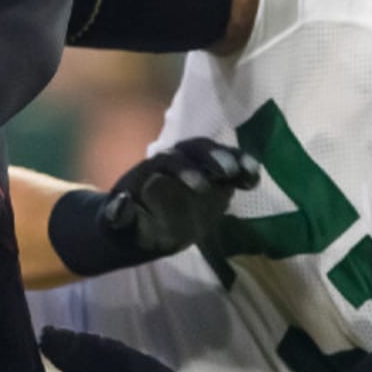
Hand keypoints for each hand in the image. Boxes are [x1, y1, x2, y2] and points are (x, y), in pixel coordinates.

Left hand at [103, 137, 258, 257]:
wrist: (142, 222)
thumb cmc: (129, 220)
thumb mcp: (118, 221)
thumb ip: (118, 215)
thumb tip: (120, 208)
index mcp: (153, 168)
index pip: (169, 162)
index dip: (185, 171)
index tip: (200, 187)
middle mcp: (176, 159)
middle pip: (194, 149)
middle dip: (212, 158)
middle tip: (227, 173)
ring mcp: (197, 165)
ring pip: (215, 153)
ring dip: (233, 160)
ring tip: (250, 173)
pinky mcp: (214, 177)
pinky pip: (230, 168)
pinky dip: (243, 170)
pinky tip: (254, 180)